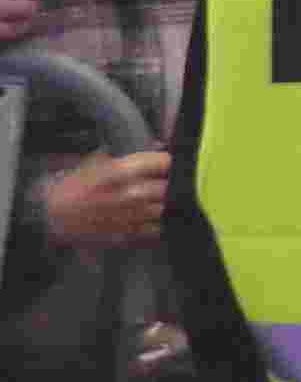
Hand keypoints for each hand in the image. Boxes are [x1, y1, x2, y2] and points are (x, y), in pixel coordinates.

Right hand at [32, 151, 166, 252]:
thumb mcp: (97, 160)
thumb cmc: (74, 185)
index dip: (167, 163)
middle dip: (166, 184)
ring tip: (153, 201)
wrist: (50, 217)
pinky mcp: (127, 236)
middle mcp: (132, 194)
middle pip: (168, 187)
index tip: (165, 165)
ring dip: (161, 204)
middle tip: (160, 183)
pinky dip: (154, 223)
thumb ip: (128, 156)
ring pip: (164, 208)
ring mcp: (131, 217)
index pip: (165, 163)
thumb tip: (158, 145)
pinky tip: (147, 217)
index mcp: (124, 172)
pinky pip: (155, 228)